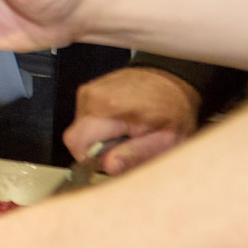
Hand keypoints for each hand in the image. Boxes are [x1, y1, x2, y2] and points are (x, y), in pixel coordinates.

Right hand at [65, 67, 201, 173]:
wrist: (172, 81)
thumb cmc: (172, 110)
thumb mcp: (165, 141)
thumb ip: (135, 155)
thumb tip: (108, 166)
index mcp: (107, 109)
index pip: (75, 143)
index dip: (91, 158)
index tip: (112, 157)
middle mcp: (92, 96)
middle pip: (77, 138)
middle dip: (98, 148)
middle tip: (126, 143)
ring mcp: (88, 91)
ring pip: (80, 129)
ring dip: (99, 137)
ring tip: (126, 131)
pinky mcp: (88, 91)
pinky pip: (84, 119)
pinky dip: (100, 125)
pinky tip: (120, 121)